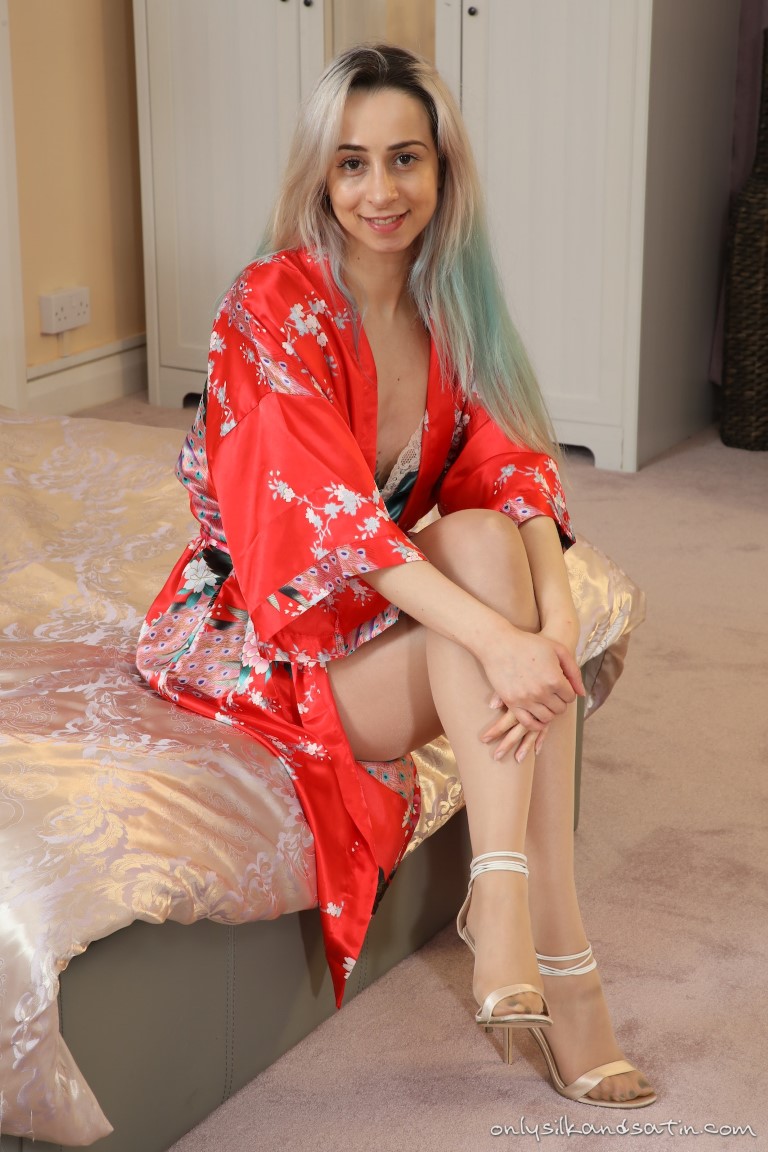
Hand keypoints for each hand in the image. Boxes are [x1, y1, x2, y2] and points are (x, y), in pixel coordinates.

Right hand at [480, 625, 583, 762]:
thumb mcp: (557, 650)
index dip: (567, 691)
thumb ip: (574, 672)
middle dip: (559, 702)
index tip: (560, 685)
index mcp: (554, 679)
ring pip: (547, 718)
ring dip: (549, 712)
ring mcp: (526, 699)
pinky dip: (536, 724)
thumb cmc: (529, 643)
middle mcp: (541, 692)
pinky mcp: (512, 703)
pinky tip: (537, 716)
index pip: (570, 697)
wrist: (499, 644)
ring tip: (544, 701)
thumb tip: (582, 694)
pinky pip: (528, 723)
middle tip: (553, 693)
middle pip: (560, 709)